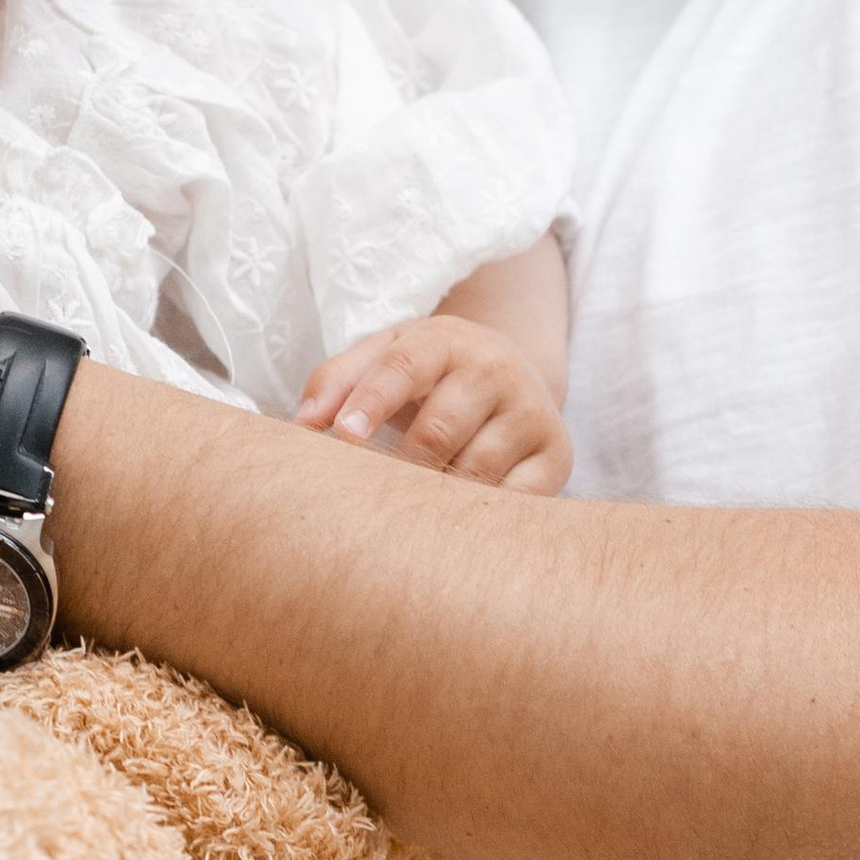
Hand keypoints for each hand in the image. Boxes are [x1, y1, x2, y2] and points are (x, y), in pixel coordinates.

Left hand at [295, 312, 571, 492]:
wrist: (512, 375)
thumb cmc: (427, 374)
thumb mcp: (383, 358)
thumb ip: (336, 381)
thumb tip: (304, 424)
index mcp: (446, 339)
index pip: (404, 369)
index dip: (371, 403)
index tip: (342, 436)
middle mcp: (496, 368)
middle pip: (437, 429)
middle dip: (400, 465)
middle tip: (370, 495)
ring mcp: (531, 411)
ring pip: (475, 469)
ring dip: (436, 495)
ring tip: (409, 509)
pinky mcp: (555, 454)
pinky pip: (515, 498)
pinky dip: (481, 513)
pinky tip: (456, 520)